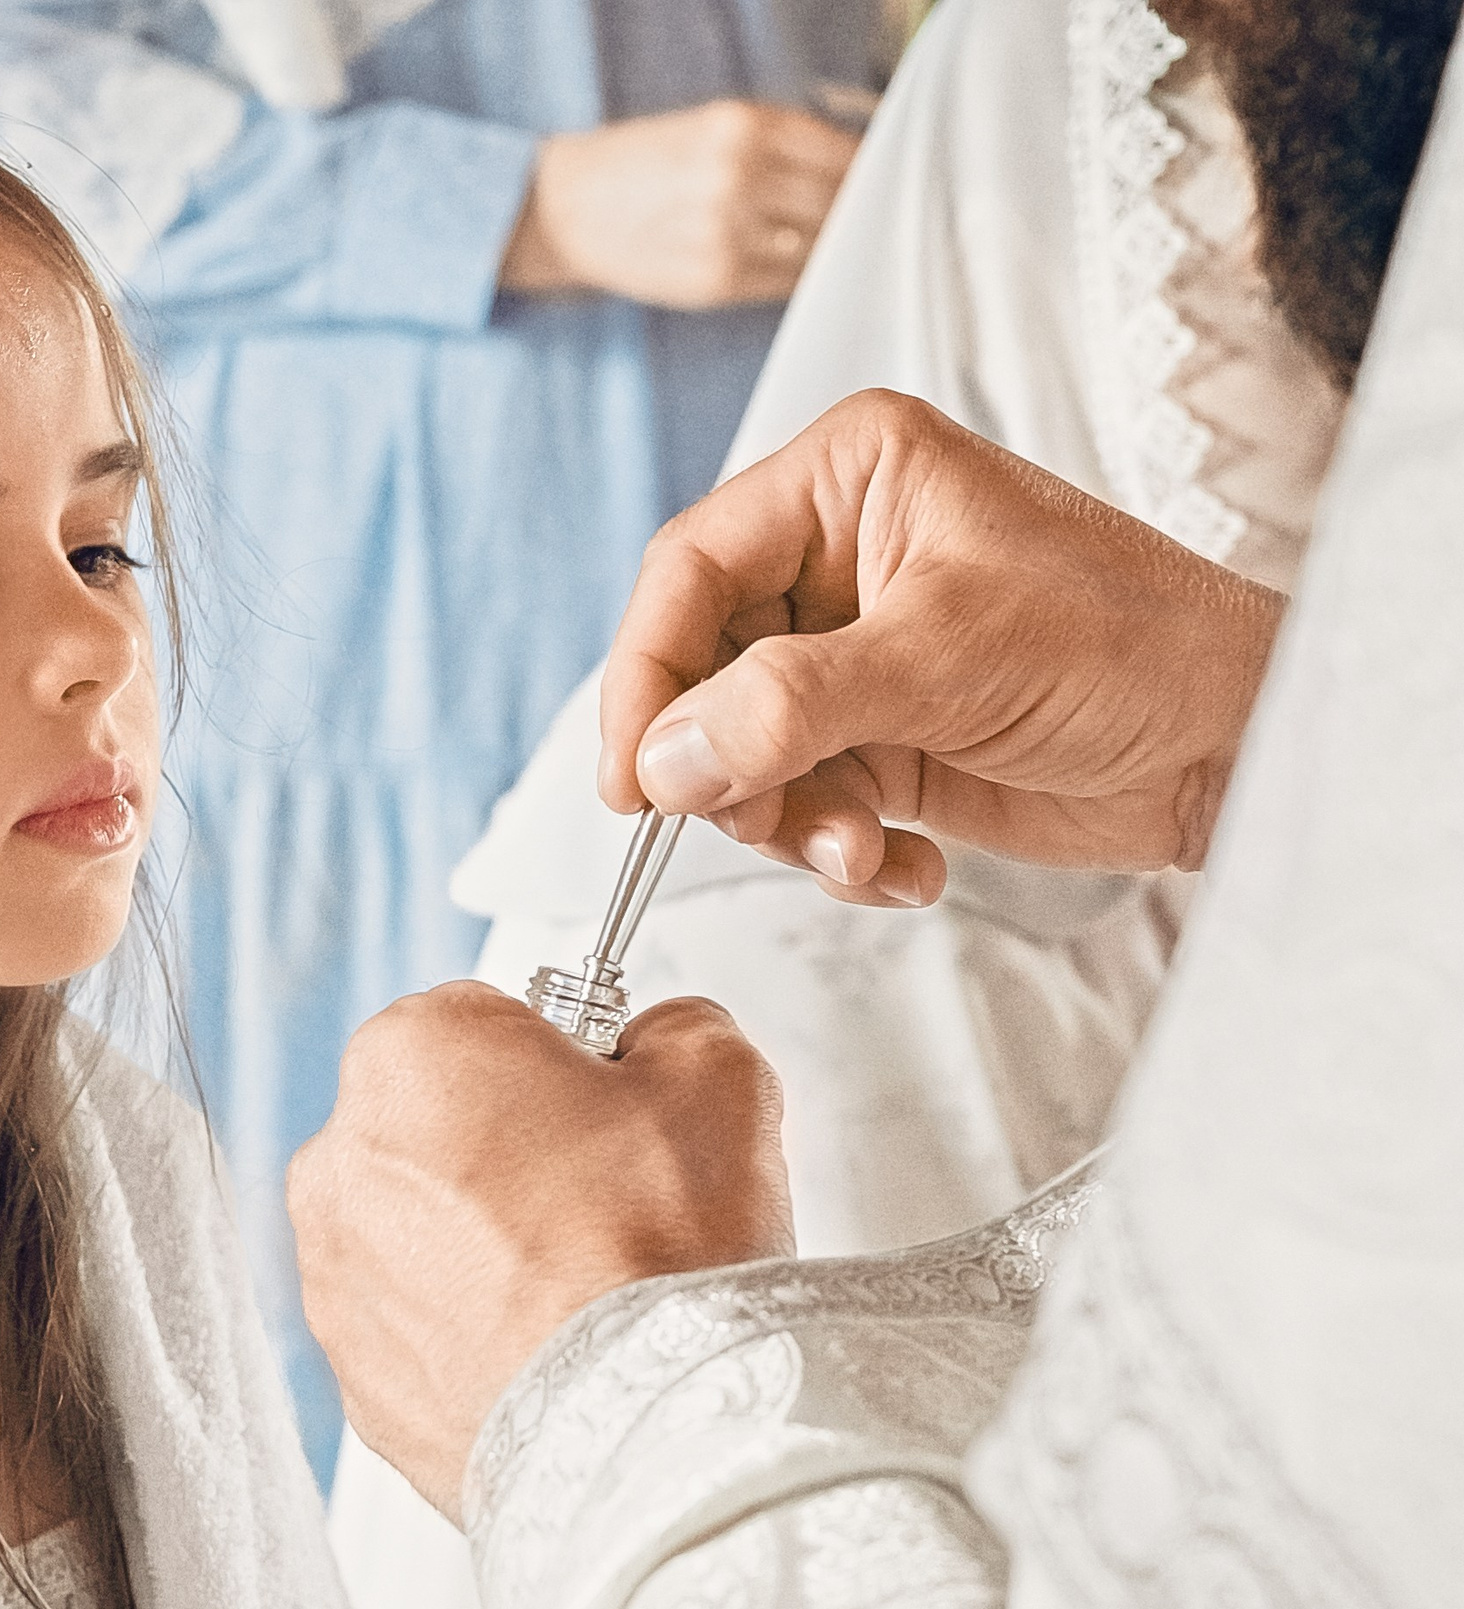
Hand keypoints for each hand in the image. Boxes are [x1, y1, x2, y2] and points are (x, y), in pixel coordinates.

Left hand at [287, 984, 787, 1519]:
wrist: (643, 1429)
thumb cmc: (656, 1255)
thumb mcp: (715, 1075)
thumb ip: (676, 1026)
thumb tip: (665, 1039)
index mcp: (408, 1056)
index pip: (486, 1022)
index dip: (562, 1061)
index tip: (608, 1103)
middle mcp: (341, 1159)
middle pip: (444, 1128)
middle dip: (518, 1154)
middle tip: (610, 1200)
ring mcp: (336, 1277)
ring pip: (424, 1233)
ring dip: (490, 1248)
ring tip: (587, 1287)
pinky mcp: (356, 1378)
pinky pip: (420, 1331)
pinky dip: (474, 1336)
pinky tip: (553, 1350)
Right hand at [499, 100, 859, 307]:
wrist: (568, 208)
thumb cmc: (645, 164)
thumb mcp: (712, 128)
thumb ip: (782, 145)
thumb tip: (858, 175)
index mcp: (744, 126)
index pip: (845, 154)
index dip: (873, 174)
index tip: (884, 184)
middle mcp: (739, 176)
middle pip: (839, 201)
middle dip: (859, 214)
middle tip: (872, 222)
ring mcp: (729, 233)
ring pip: (818, 245)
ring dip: (834, 249)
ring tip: (837, 249)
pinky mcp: (717, 280)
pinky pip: (788, 282)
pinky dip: (803, 276)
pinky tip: (799, 269)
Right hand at [599, 391, 1287, 906]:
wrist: (1239, 742)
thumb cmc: (1135, 644)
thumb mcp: (945, 657)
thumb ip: (789, 704)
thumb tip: (664, 759)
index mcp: (851, 479)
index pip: (690, 569)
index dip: (647, 676)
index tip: (632, 776)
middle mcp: (839, 557)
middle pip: (702, 670)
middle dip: (729, 766)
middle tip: (764, 821)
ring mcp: (856, 654)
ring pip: (741, 751)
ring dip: (790, 823)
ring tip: (861, 851)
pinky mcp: (880, 738)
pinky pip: (800, 804)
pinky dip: (834, 851)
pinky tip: (902, 866)